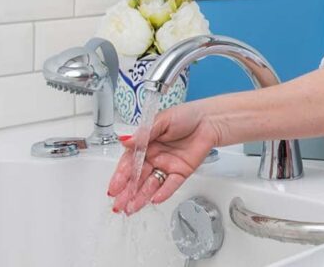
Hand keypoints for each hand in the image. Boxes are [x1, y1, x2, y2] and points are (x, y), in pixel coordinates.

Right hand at [107, 103, 221, 214]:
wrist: (209, 120)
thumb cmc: (185, 115)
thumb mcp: (162, 120)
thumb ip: (144, 133)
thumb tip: (125, 141)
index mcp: (145, 144)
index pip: (129, 163)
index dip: (120, 176)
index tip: (113, 188)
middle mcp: (154, 157)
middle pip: (137, 178)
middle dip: (127, 192)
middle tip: (118, 205)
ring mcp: (166, 166)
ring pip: (151, 184)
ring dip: (141, 197)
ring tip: (132, 208)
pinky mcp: (180, 172)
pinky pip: (170, 185)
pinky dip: (163, 192)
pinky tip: (154, 199)